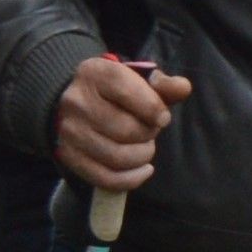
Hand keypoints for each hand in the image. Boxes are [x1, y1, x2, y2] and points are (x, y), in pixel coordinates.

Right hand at [53, 54, 191, 192]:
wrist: (79, 104)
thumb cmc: (118, 92)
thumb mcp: (139, 80)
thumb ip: (163, 84)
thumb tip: (183, 88)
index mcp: (95, 73)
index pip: (128, 92)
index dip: (154, 108)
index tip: (162, 117)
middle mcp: (76, 101)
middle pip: (127, 129)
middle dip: (149, 134)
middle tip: (150, 131)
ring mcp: (69, 131)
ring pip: (118, 157)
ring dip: (142, 155)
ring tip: (144, 146)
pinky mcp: (69, 156)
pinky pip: (106, 178)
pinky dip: (132, 178)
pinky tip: (144, 169)